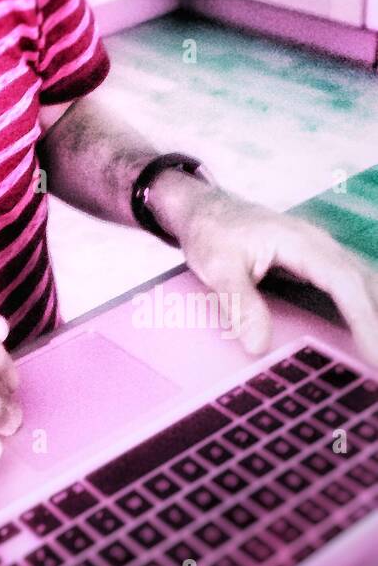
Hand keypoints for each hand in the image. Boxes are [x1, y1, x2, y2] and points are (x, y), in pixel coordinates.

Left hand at [156, 174, 377, 365]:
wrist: (204, 208)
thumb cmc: (211, 231)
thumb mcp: (216, 267)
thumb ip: (239, 304)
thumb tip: (258, 345)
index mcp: (299, 241)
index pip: (344, 282)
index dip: (364, 318)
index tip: (374, 352)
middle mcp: (319, 244)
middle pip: (365, 284)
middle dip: (377, 323)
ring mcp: (322, 251)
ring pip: (365, 283)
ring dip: (375, 316)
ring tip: (376, 357)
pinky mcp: (318, 262)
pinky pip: (352, 286)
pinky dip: (365, 309)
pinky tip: (368, 334)